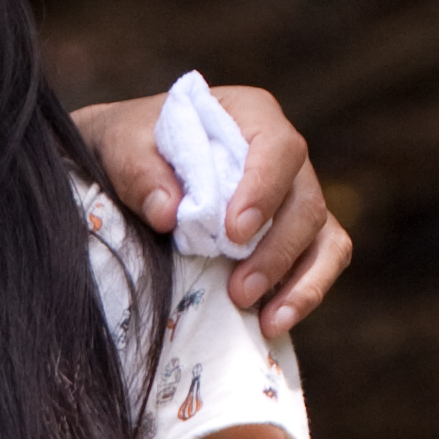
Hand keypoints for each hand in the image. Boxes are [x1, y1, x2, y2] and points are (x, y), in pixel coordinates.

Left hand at [73, 84, 351, 339]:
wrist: (125, 165)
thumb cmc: (127, 143)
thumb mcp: (116, 142)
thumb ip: (137, 169)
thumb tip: (167, 212)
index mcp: (249, 115)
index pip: (277, 148)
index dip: (264, 190)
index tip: (234, 232)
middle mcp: (282, 154)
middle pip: (305, 200)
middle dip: (277, 251)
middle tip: (240, 291)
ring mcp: (293, 195)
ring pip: (322, 235)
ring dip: (297, 280)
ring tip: (264, 319)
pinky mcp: (294, 233)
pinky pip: (322, 260)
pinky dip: (306, 292)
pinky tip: (274, 323)